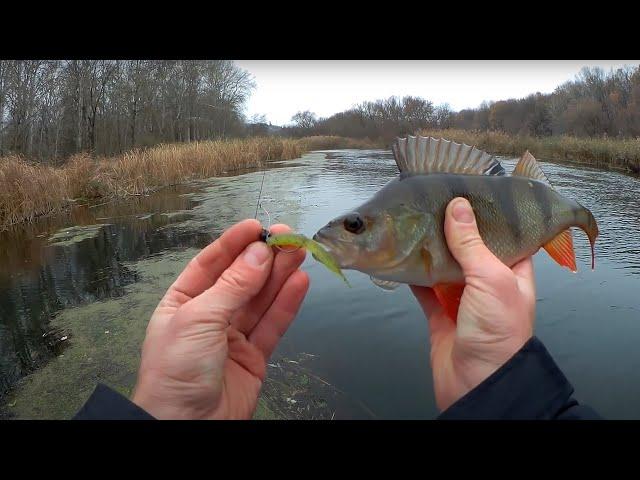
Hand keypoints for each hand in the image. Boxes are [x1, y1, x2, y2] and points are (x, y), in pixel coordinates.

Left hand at [131, 219, 308, 418]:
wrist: (186, 427)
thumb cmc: (174, 374)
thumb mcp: (199, 319)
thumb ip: (233, 286)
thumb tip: (258, 254)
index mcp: (183, 302)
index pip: (211, 263)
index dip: (235, 243)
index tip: (257, 226)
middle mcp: (209, 316)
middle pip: (242, 279)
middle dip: (264, 257)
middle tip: (287, 237)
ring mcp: (233, 336)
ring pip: (261, 299)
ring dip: (280, 275)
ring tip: (299, 252)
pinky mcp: (254, 356)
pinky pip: (272, 324)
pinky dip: (287, 304)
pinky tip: (299, 283)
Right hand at [411, 198, 535, 411]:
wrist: (477, 385)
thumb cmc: (499, 333)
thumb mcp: (492, 279)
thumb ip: (472, 244)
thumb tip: (457, 207)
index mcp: (512, 272)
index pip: (504, 235)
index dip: (489, 215)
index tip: (470, 192)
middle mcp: (488, 282)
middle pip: (469, 248)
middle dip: (452, 229)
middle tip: (434, 203)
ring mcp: (462, 297)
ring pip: (443, 265)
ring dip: (429, 249)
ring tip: (414, 222)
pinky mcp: (439, 312)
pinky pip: (423, 287)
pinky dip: (411, 274)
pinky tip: (401, 256)